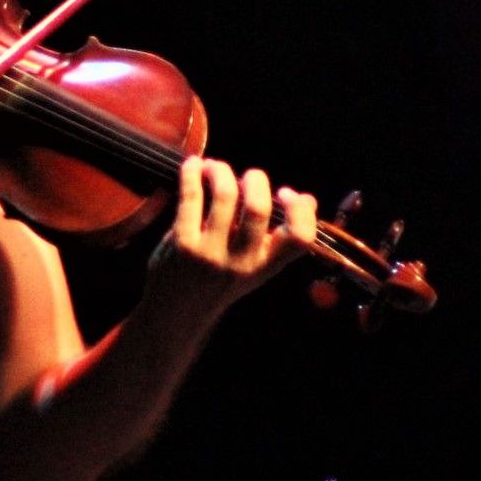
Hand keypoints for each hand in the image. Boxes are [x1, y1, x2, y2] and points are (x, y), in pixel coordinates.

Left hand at [148, 155, 317, 314]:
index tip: (286, 193)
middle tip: (247, 175)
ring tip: (214, 166)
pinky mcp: (182, 244)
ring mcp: (210, 253)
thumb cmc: (216, 282)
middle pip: (258, 208)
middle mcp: (241, 262)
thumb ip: (273, 239)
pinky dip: (192, 173)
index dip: (300, 209)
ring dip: (221, 170)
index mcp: (264, 266)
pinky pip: (191, 197)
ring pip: (225, 196)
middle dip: (256, 179)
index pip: (300, 238)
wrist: (175, 314)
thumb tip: (305, 198)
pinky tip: (192, 166)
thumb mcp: (252, 268)